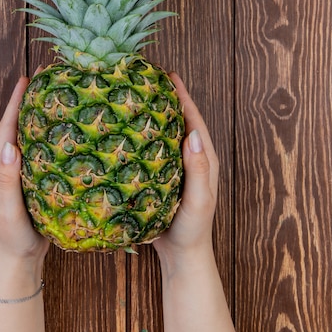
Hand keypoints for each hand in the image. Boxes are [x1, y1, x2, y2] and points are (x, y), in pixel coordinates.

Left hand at [0, 77, 48, 331]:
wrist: (19, 260)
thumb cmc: (12, 235)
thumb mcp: (8, 209)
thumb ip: (7, 180)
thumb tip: (9, 146)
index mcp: (1, 165)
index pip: (8, 126)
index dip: (16, 102)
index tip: (27, 79)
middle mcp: (12, 163)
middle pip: (22, 124)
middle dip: (32, 100)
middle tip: (48, 78)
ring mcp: (26, 171)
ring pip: (35, 136)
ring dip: (44, 114)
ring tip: (61, 95)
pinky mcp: (39, 179)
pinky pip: (47, 150)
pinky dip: (55, 135)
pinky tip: (70, 131)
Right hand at [153, 72, 218, 262]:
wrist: (182, 255)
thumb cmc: (193, 228)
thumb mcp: (199, 199)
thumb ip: (198, 170)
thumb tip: (193, 134)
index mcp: (204, 158)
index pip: (194, 120)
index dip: (183, 96)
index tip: (170, 75)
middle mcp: (190, 158)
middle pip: (179, 121)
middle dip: (168, 98)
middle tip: (150, 77)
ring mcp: (175, 166)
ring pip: (164, 133)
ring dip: (154, 114)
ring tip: (137, 95)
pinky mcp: (161, 175)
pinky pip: (152, 149)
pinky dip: (143, 135)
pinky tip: (128, 130)